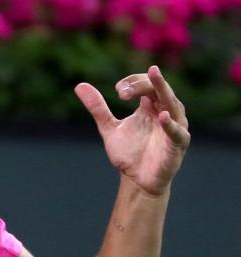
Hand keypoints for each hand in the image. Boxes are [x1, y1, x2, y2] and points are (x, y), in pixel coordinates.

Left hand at [75, 65, 190, 195]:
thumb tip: (79, 85)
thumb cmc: (128, 152)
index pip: (146, 84)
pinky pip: (177, 132)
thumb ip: (98, 108)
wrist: (136, 179)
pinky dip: (171, 124)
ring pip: (172, 104)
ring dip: (163, 91)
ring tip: (154, 77)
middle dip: (143, 84)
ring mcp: (174, 127)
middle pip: (160, 89)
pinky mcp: (177, 144)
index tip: (117, 91)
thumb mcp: (109, 128)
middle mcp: (165, 112)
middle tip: (123, 90)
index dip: (133, 82)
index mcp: (150, 107)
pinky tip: (162, 116)